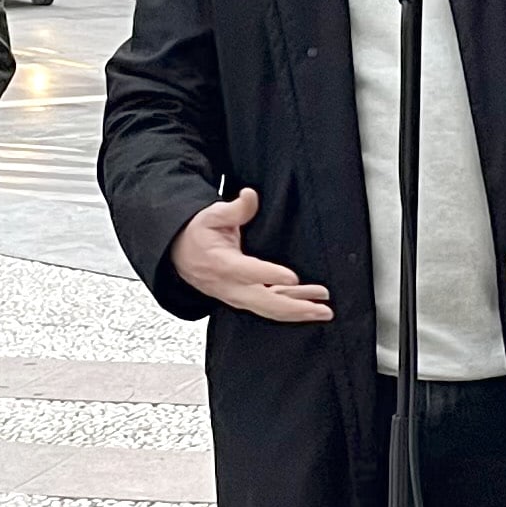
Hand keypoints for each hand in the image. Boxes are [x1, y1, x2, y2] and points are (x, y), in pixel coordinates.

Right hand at [169, 187, 332, 323]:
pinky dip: (291, 307)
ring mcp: (238, 296)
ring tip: (324, 310)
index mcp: (223, 264)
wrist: (181, 256)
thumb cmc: (199, 234)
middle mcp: (231, 286)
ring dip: (298, 311)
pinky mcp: (245, 299)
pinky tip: (312, 304)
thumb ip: (234, 208)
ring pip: (270, 309)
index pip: (249, 272)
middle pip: (265, 302)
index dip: (270, 275)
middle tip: (322, 308)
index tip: (293, 277)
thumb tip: (250, 195)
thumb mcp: (211, 215)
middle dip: (295, 308)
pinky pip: (270, 307)